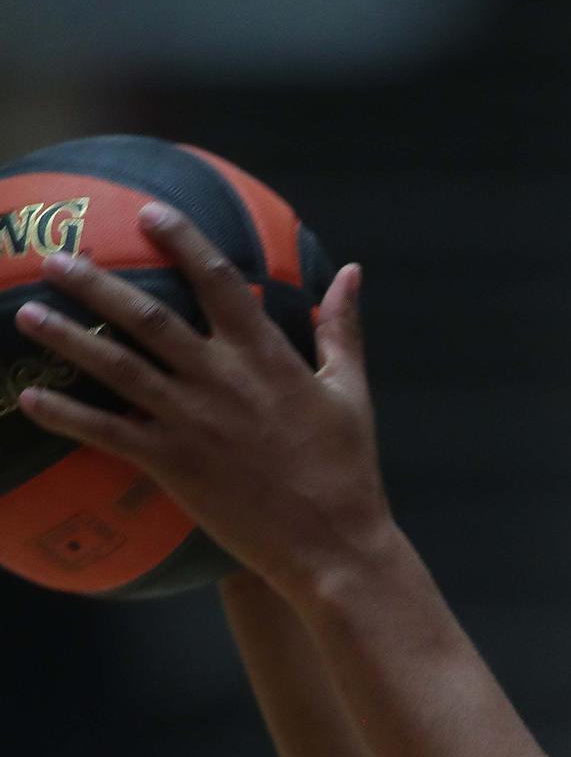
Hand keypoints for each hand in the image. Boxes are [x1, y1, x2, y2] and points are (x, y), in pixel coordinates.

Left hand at [11, 203, 392, 604]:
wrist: (333, 543)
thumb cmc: (348, 468)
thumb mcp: (351, 392)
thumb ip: (342, 329)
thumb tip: (352, 273)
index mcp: (269, 357)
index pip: (220, 283)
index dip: (183, 242)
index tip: (151, 213)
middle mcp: (223, 380)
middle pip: (148, 317)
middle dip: (97, 283)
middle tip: (55, 257)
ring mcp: (193, 422)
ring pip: (117, 367)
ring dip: (68, 338)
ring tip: (27, 312)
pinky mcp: (173, 464)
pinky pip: (108, 434)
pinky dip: (67, 415)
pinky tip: (30, 397)